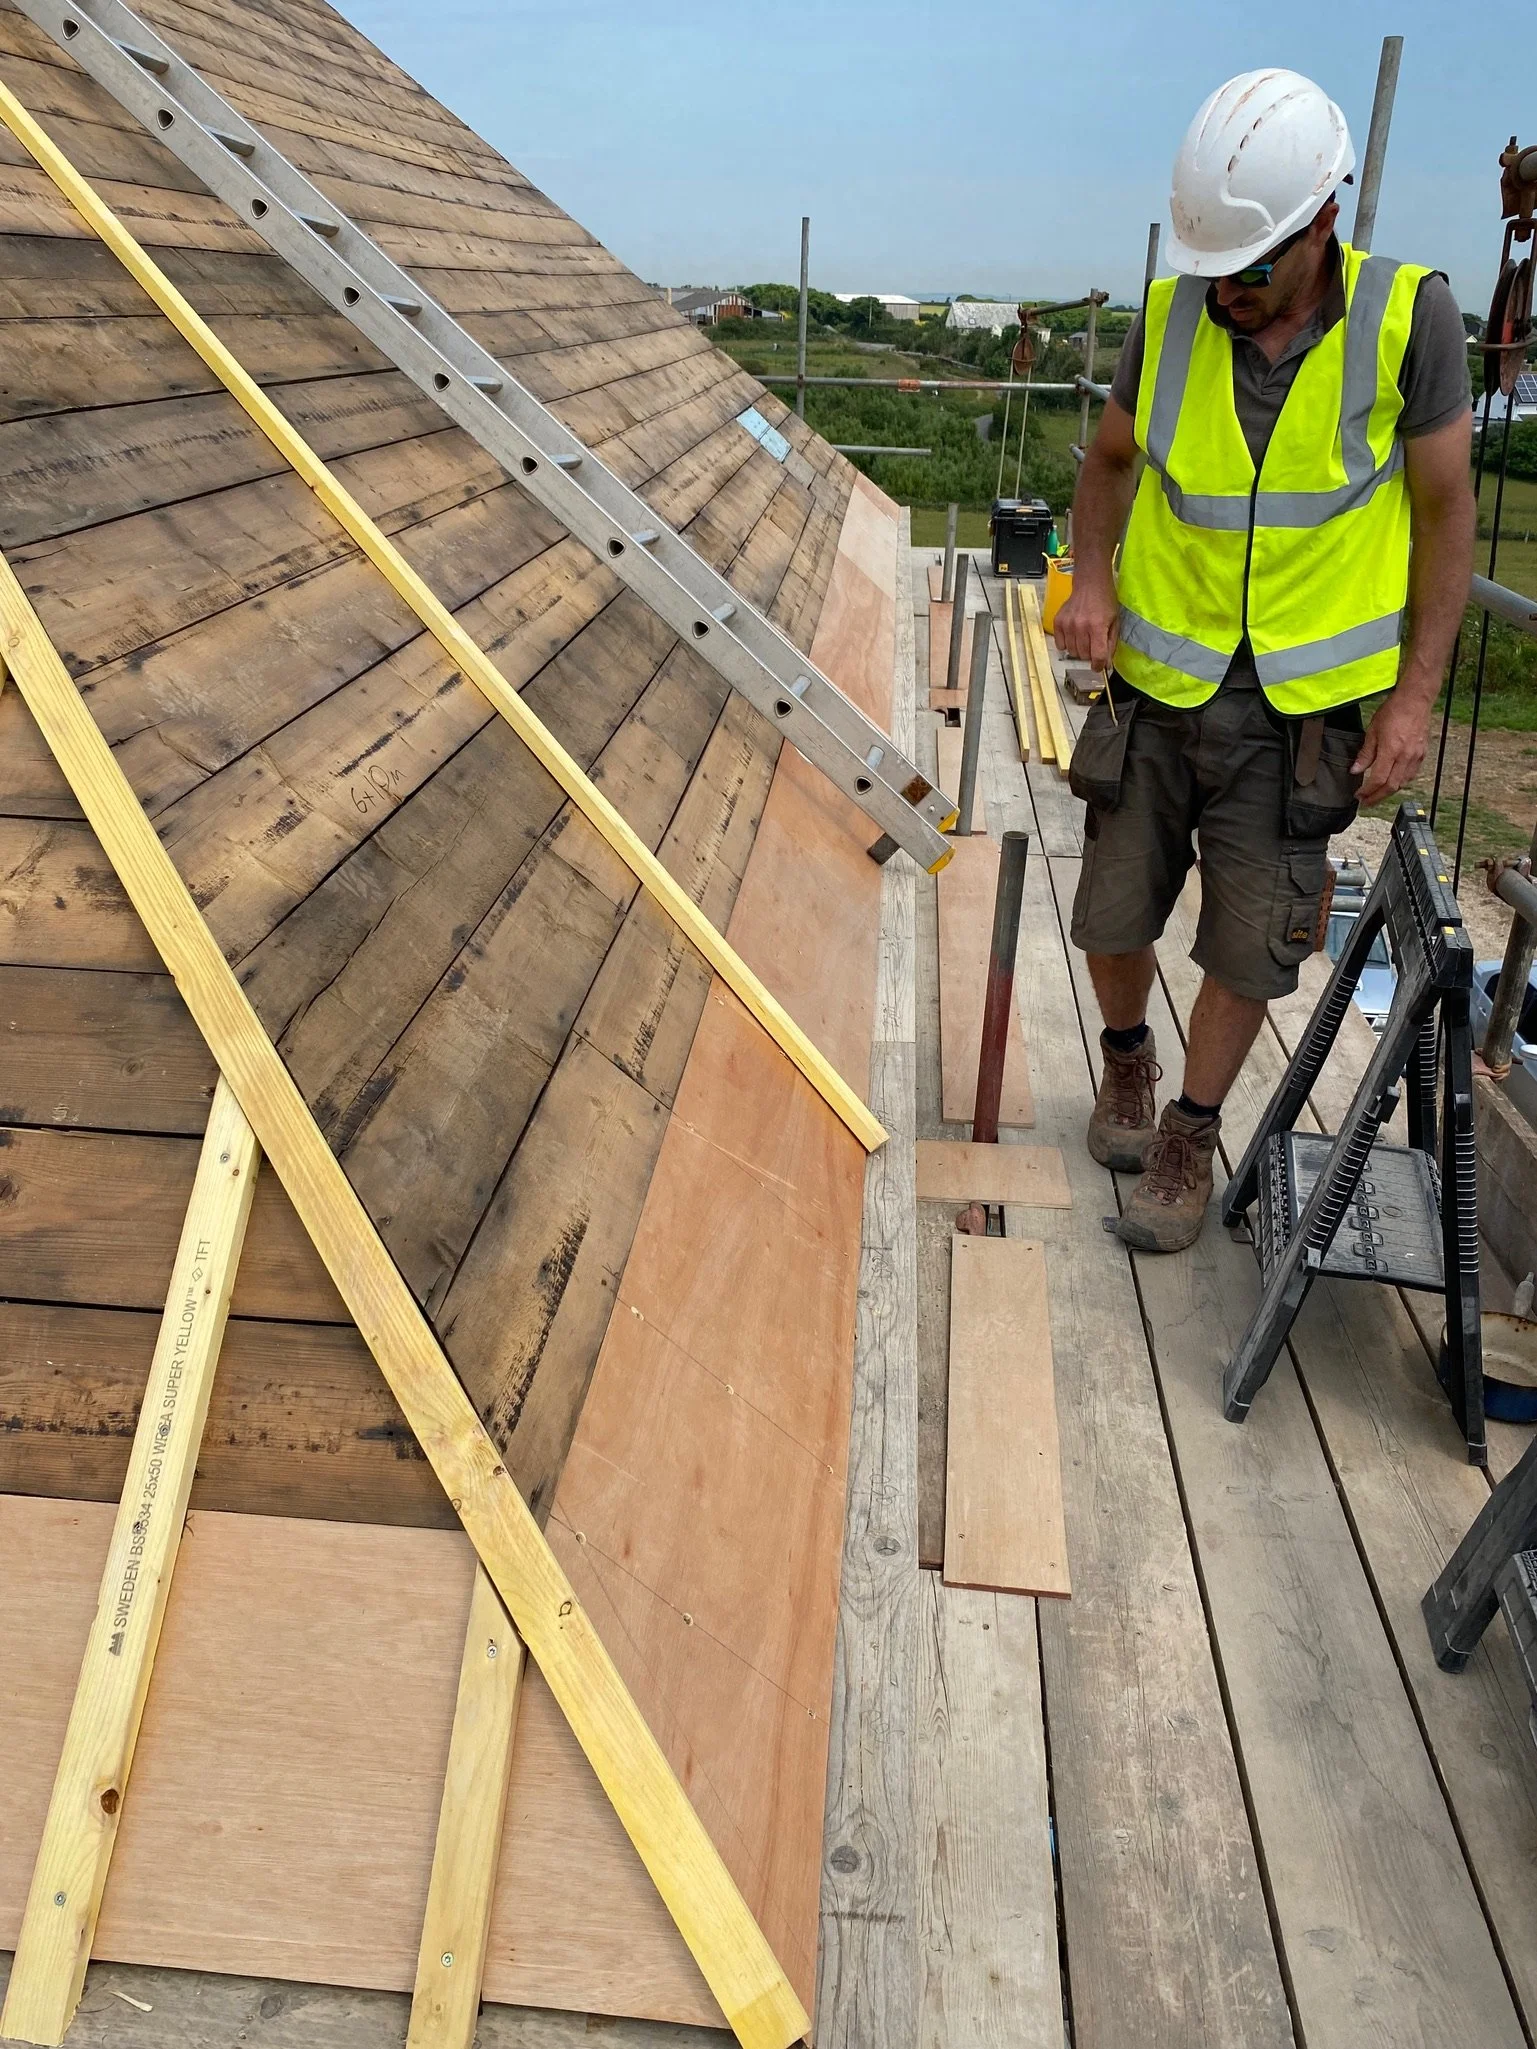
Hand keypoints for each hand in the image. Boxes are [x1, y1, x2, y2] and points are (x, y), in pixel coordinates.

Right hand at [1054, 577, 1118, 671]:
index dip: (1098, 666)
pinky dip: (1067, 644)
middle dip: (1089, 655)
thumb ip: (1111, 644)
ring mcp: (1067, 624)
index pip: (1096, 656)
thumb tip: (1106, 664)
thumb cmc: (1105, 602)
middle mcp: (1081, 626)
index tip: (1098, 667)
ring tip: (1084, 639)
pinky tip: (1073, 636)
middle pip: (1083, 656)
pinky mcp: (1058, 622)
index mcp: (1098, 626)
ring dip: (1079, 650)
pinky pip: (1060, 644)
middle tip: (1093, 645)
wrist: (1090, 584)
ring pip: (1071, 652)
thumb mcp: (1115, 622)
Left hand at [1353, 687, 1430, 806]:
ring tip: (1376, 794)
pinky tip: (1392, 782)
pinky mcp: (1422, 754)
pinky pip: (1411, 775)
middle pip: (1391, 787)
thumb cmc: (1393, 711)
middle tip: (1366, 802)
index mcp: (1391, 750)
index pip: (1378, 780)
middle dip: (1377, 798)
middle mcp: (1405, 756)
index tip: (1359, 796)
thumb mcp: (1372, 731)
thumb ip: (1365, 754)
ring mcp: (1415, 756)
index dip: (1367, 791)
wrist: (1415, 700)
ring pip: (1402, 783)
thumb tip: (1355, 770)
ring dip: (1388, 792)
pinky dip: (1400, 782)